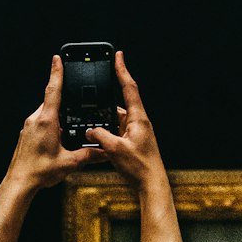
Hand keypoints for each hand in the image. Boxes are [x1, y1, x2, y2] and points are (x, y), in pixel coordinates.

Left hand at [7, 55, 97, 188]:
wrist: (20, 182)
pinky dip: (52, 127)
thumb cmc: (40, 171)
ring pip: (47, 114)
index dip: (56, 73)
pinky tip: (57, 141)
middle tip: (76, 106)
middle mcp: (36, 120)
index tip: (57, 59)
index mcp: (47, 121)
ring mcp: (29, 126)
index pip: (53, 90)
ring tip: (67, 133)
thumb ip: (89, 155)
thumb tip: (103, 152)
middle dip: (65, 103)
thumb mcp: (70, 162)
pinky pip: (41, 123)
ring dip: (59, 118)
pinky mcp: (26, 134)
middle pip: (52, 102)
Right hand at [85, 51, 162, 186]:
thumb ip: (100, 136)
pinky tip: (97, 144)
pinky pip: (114, 133)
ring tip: (93, 134)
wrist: (151, 185)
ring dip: (102, 126)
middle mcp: (138, 122)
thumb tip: (90, 130)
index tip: (118, 56)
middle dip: (102, 108)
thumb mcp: (115, 150)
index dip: (122, 70)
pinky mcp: (132, 142)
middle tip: (89, 106)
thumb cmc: (140, 167)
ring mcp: (135, 132)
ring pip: (113, 121)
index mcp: (138, 118)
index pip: (129, 87)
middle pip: (117, 106)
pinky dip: (105, 136)